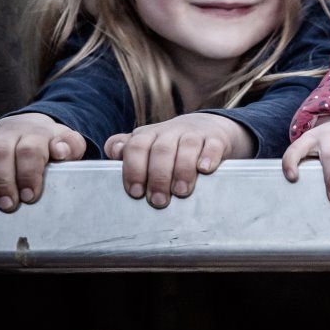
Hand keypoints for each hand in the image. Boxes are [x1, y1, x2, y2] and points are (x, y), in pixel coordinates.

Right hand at [0, 113, 86, 212]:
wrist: (32, 127)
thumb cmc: (51, 144)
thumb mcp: (70, 144)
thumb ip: (71, 147)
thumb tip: (60, 151)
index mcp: (37, 133)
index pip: (29, 150)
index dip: (28, 174)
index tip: (29, 196)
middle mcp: (11, 131)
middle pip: (1, 152)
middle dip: (3, 181)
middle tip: (7, 204)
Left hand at [105, 113, 252, 207]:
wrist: (207, 128)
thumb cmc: (170, 145)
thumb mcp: (147, 145)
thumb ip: (128, 150)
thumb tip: (113, 152)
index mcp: (149, 135)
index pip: (136, 147)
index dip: (134, 170)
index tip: (136, 193)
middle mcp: (170, 131)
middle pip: (161, 149)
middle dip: (159, 177)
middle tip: (159, 201)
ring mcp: (194, 133)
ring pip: (187, 146)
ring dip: (183, 170)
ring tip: (181, 192)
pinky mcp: (216, 139)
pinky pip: (213, 145)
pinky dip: (209, 157)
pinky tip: (204, 170)